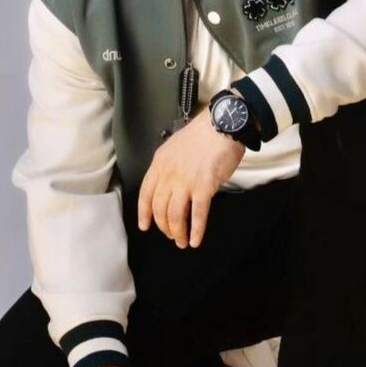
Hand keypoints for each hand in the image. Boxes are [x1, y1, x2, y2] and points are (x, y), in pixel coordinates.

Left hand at [137, 107, 245, 248]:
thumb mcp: (175, 146)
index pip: (145, 193)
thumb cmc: (202, 134)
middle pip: (159, 208)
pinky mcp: (204, 187)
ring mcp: (186, 182)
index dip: (144, 213)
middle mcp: (169, 174)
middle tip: (170, 235)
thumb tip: (172, 183)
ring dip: (178, 232)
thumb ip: (170, 165)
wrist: (221, 125)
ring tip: (182, 242)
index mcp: (160, 163)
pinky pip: (198, 214)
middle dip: (164, 226)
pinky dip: (196, 230)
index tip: (145, 226)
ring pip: (175, 215)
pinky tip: (196, 240)